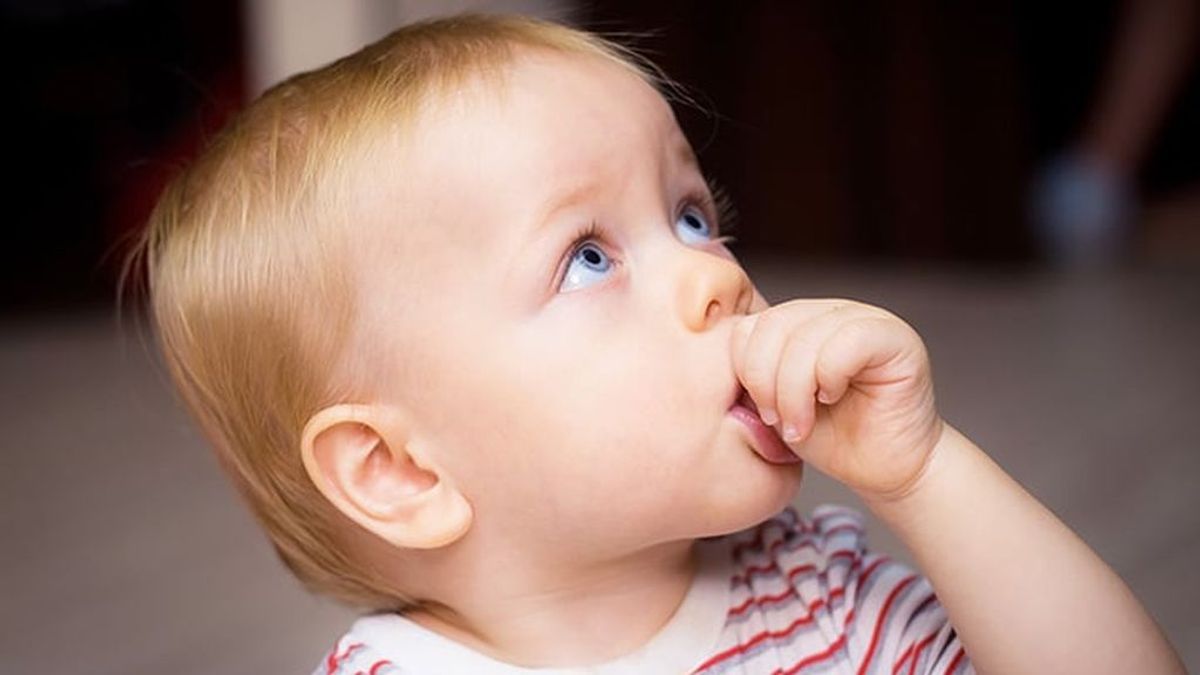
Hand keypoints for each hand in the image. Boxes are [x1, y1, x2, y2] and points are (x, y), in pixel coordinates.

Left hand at [730, 299, 943, 499]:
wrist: (885, 470)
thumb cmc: (830, 438)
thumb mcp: (774, 404)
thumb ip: (752, 375)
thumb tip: (712, 358)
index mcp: (798, 323)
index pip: (749, 324)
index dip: (744, 369)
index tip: (758, 412)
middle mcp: (831, 312)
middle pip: (772, 326)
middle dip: (765, 382)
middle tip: (777, 421)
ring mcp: (865, 318)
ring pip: (805, 336)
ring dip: (793, 390)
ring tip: (801, 423)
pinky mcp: (895, 338)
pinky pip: (846, 342)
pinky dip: (827, 377)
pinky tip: (831, 399)